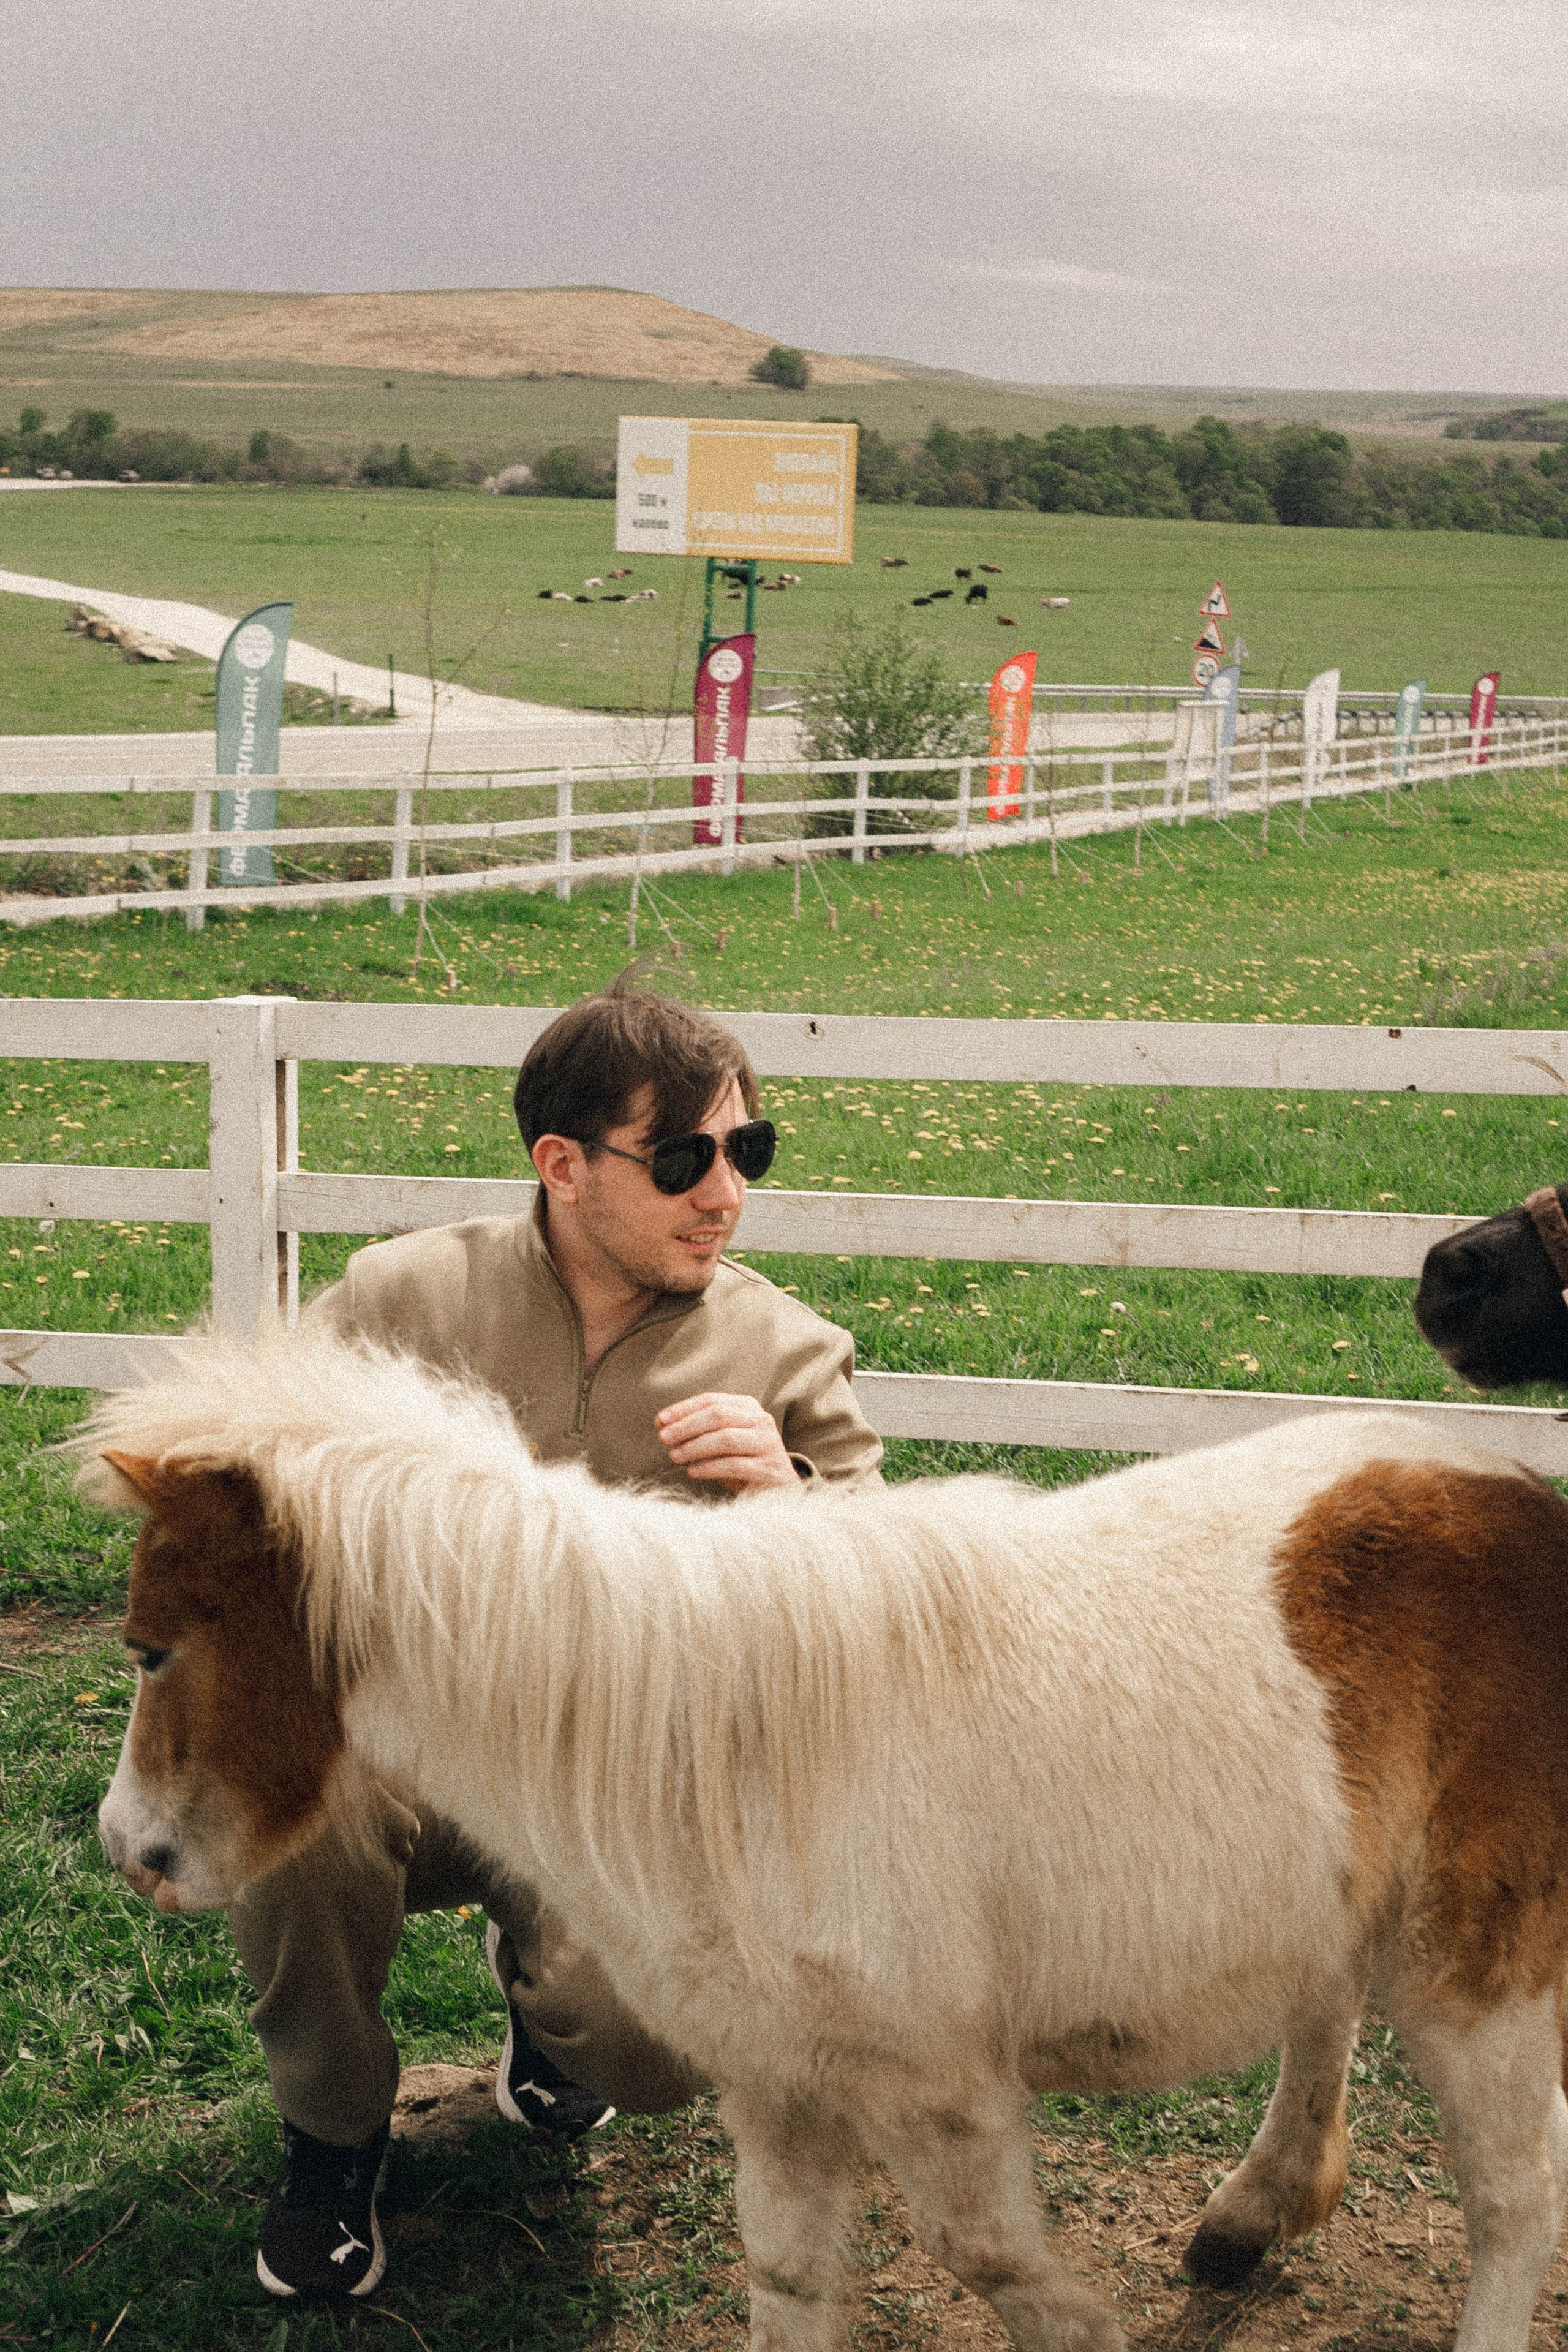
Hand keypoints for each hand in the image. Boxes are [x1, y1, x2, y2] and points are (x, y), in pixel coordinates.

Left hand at [655, 1392, 797, 1491]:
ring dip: (695, 1447)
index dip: (684, 1409)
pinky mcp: (769, 1468)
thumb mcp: (721, 1443)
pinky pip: (735, 1465)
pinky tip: (693, 1472)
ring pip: (726, 1438)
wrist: (779, 1491)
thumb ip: (698, 1431)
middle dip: (687, 1426)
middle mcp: (761, 1420)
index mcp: (748, 1407)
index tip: (660, 1421)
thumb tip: (662, 1424)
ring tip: (674, 1456)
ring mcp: (768, 1444)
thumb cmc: (743, 1463)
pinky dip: (710, 1467)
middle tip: (663, 1438)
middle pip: (719, 1415)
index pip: (712, 1401)